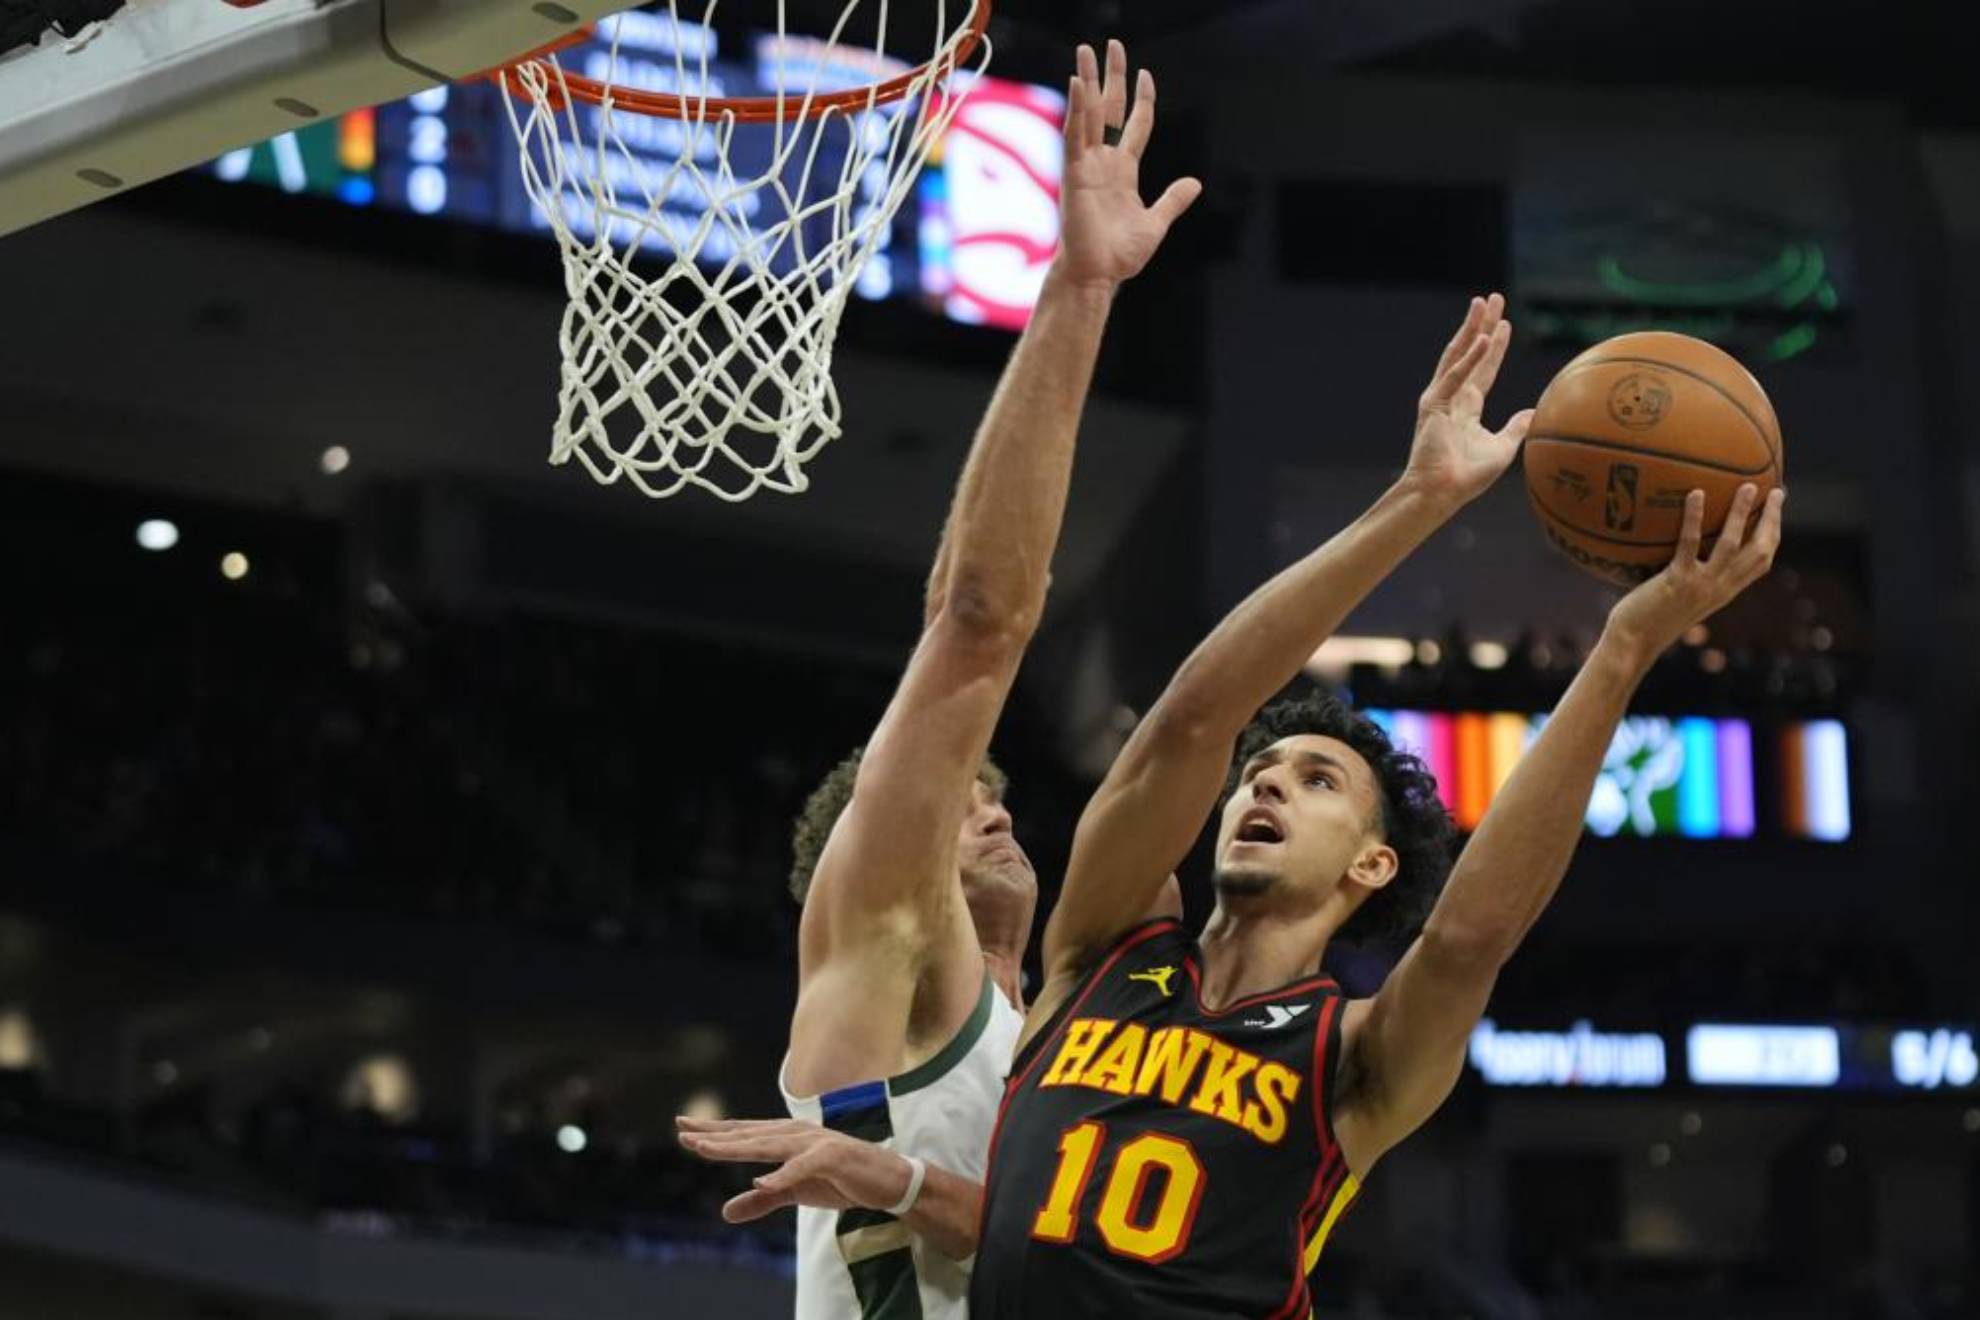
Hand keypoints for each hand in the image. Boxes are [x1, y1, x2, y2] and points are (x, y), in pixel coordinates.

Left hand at [677, 1115, 913, 1222]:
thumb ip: (762, 1200)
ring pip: (768, 1145)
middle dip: (715, 1135)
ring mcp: (814, 1143)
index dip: (714, 1132)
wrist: (887, 1180)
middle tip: (682, 1132)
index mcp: (787, 1138)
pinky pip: (803, 1168)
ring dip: (736, 1147)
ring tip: (706, 1150)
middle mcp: (796, 1134)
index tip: (683, 1128)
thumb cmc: (840, 1180)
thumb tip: (725, 1212)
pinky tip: (763, 1181)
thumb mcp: (795, 1193)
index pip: (744, 1134)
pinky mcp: (833, 1158)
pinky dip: (783, 1174)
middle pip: (749, 1135)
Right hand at [1051, 40, 1202, 290]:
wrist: (1098, 275)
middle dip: (1111, 76)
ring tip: (1086, 50)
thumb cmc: (1120, 255)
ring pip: (1089, 114)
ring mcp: (1087, 165)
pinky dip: (1077, 109)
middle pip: (1109, 109)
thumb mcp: (1156, 222)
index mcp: (1123, 171)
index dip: (1142, 99)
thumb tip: (1194, 183)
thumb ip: (1172, 200)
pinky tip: (1078, 83)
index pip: (1135, 125)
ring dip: (1088, 80)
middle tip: (1111, 45)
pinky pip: (1076, 135)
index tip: (1146, 74)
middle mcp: (1104, 162)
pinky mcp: (1074, 174)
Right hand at [1401, 294, 1534, 507]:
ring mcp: (1440, 399)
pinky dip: (1470, 357)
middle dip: (1480, 325)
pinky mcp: (1434, 405)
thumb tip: (1533, 411)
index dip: (1494, 348)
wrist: (1441, 493)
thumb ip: (1515, 427)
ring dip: (1472, 328)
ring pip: (1458, 355)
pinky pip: (1455, 376)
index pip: (1483, 370)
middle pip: (1468, 353)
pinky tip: (1484, 338)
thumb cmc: (1467, 477)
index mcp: (1466, 408)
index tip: (1505, 325)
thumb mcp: (1502, 448)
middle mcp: (1451, 397)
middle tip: (1492, 299)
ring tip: (1482, 303)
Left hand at [1606, 484, 1786, 660]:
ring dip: (1742, 514)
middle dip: (1771, 520)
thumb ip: (1693, 577)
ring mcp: (1701, 585)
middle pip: (1759, 551)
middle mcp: (1720, 588)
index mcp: (1725, 590)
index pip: (1761, 561)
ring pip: (1731, 544)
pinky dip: (1694, 518)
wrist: (1633, 642)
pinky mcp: (1677, 581)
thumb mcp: (1682, 597)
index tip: (1776, 508)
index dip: (1772, 534)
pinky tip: (1695, 494)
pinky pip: (1690, 544)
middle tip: (1775, 491)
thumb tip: (1688, 548)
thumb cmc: (1650, 617)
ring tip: (1746, 486)